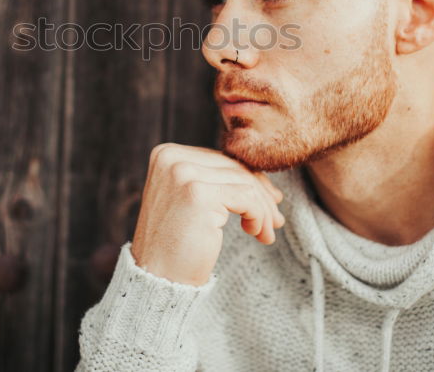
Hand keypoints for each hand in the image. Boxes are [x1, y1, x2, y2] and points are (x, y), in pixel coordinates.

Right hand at [129, 142, 285, 285]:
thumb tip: (261, 178)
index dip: (250, 180)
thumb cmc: (176, 244)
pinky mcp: (198, 194)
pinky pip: (246, 198)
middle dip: (261, 196)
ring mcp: (183, 174)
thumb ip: (215, 181)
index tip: (271, 201)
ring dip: (263, 211)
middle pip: (234, 168)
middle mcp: (172, 159)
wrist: (158, 278)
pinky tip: (255, 233)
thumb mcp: (193, 202)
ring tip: (266, 233)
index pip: (221, 160)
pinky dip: (258, 216)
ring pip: (244, 183)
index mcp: (167, 154)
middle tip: (276, 221)